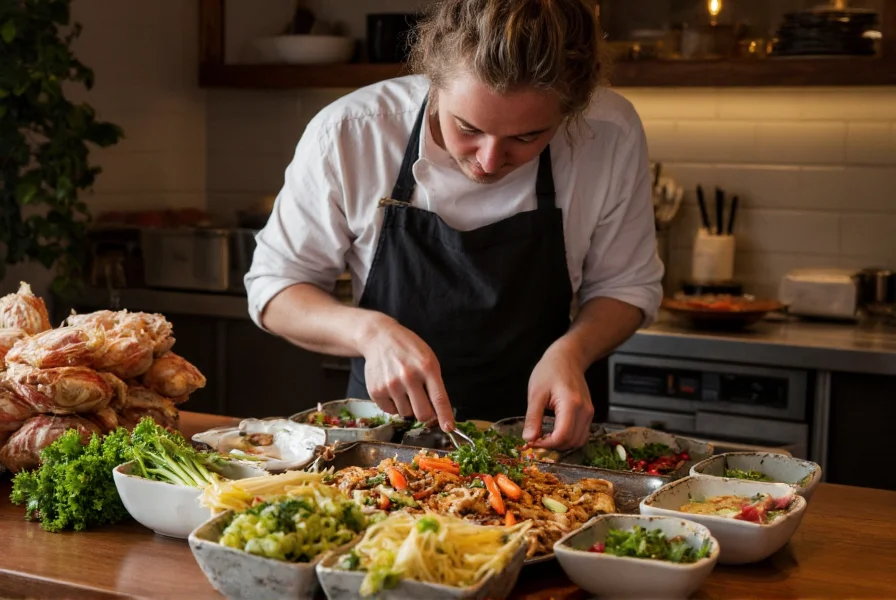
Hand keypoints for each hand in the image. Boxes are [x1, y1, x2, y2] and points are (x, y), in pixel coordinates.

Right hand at [358, 313, 454, 430]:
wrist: (379, 338)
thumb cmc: (408, 350)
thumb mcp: (428, 359)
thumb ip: (434, 383)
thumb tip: (439, 413)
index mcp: (427, 368)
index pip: (439, 398)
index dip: (445, 416)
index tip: (449, 428)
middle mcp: (409, 377)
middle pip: (422, 414)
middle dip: (425, 413)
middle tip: (421, 402)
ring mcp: (391, 385)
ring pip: (406, 414)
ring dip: (408, 405)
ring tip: (403, 386)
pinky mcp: (376, 391)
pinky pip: (391, 411)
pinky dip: (393, 404)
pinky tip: (391, 387)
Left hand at [522, 340, 593, 449]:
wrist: (568, 357)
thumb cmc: (550, 371)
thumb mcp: (536, 393)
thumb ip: (533, 418)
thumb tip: (528, 439)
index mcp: (571, 404)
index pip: (562, 436)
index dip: (546, 444)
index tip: (531, 442)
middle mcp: (584, 410)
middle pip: (572, 442)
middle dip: (553, 446)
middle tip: (536, 440)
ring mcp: (589, 412)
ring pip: (579, 441)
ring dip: (561, 444)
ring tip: (544, 437)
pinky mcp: (588, 413)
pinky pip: (581, 434)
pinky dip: (568, 438)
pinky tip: (554, 432)